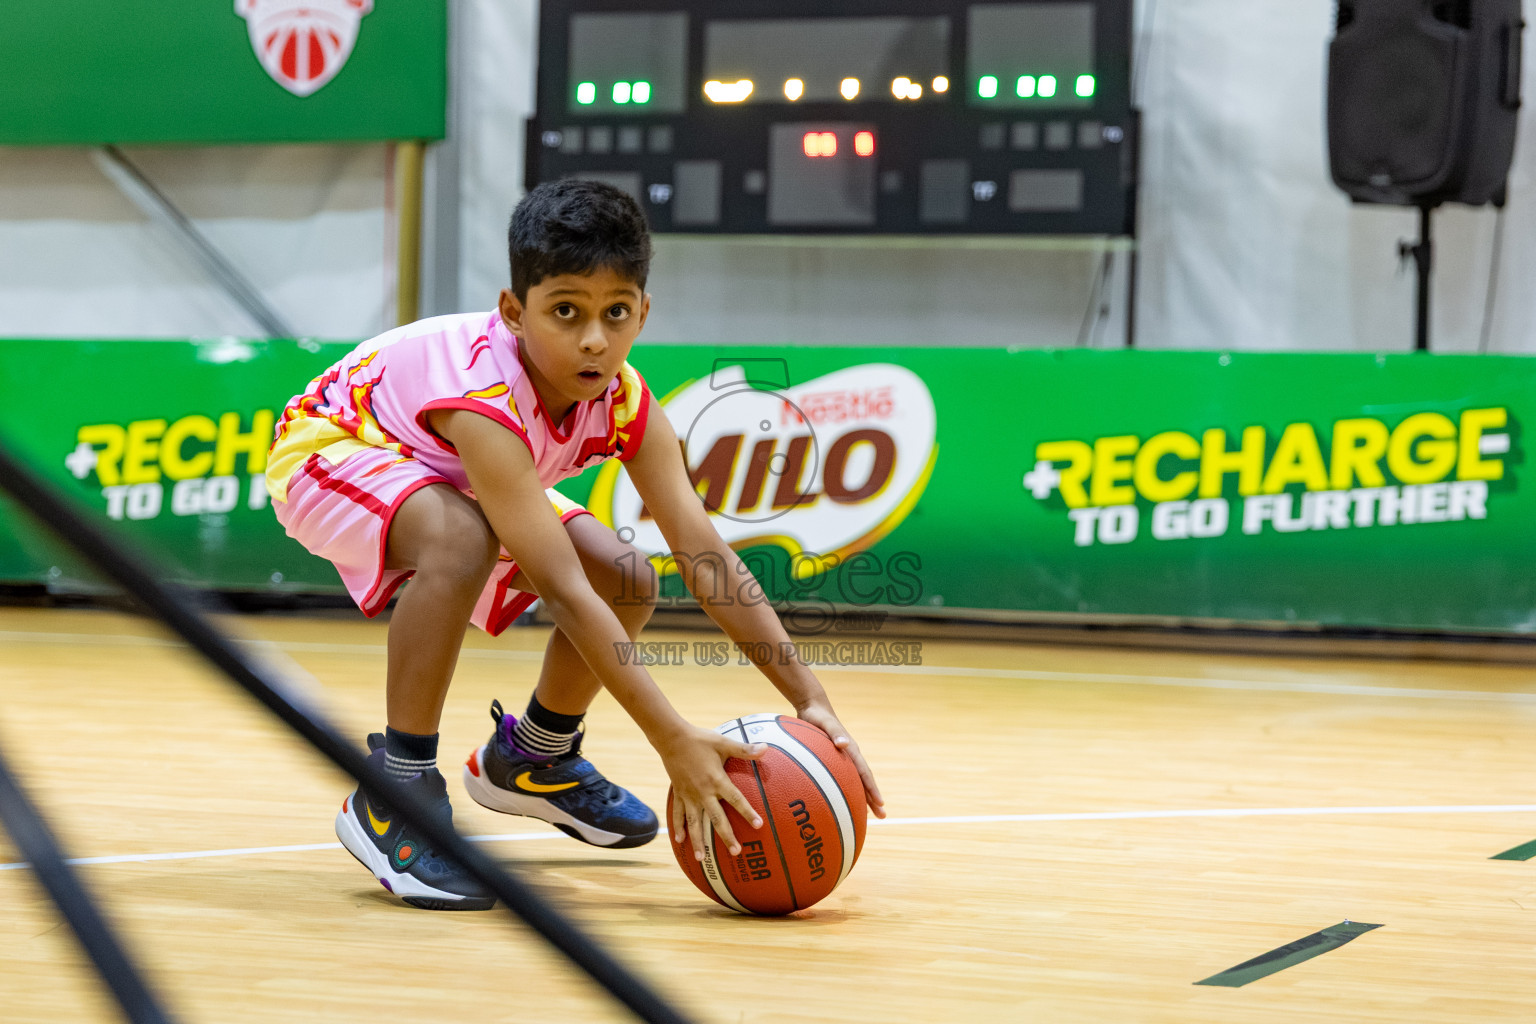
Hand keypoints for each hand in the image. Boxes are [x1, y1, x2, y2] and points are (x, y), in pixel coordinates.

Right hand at [658, 724, 766, 861]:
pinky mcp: (679, 794)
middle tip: (736, 853)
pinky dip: (678, 827)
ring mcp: (689, 795)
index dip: (747, 813)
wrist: (672, 738)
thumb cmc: (700, 739)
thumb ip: (744, 749)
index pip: (736, 800)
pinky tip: (680, 841)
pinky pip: (678, 814)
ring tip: (702, 859)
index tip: (758, 826)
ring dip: (698, 841)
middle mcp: (703, 792)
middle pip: (716, 819)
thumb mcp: (723, 743)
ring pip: (695, 823)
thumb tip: (766, 748)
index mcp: (717, 780)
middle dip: (726, 836)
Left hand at [795, 700, 885, 818]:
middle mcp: (850, 755)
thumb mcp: (824, 723)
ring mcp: (844, 758)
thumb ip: (834, 732)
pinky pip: (845, 778)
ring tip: (870, 814)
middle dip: (873, 798)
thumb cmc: (817, 716)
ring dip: (864, 797)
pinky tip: (846, 800)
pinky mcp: (836, 759)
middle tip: (883, 816)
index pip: (864, 773)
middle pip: (865, 781)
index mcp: (851, 749)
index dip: (872, 789)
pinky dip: (849, 790)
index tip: (880, 803)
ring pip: (857, 781)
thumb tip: (844, 744)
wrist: (813, 708)